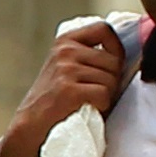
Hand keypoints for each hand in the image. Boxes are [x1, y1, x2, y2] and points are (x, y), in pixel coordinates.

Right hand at [15, 21, 125, 143]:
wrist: (29, 127)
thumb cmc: (54, 101)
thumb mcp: (67, 68)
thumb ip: (90, 57)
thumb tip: (126, 57)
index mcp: (65, 41)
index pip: (104, 29)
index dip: (116, 49)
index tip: (111, 67)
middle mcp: (65, 51)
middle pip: (114, 61)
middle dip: (112, 82)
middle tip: (97, 95)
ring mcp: (66, 69)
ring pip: (111, 80)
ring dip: (106, 97)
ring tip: (90, 103)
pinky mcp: (68, 89)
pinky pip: (103, 94)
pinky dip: (101, 107)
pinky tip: (88, 110)